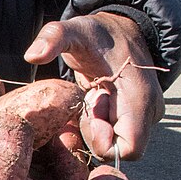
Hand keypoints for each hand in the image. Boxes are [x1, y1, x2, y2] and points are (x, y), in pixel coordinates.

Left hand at [23, 12, 163, 160]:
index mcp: (140, 99)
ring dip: (96, 127)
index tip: (89, 112)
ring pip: (114, 143)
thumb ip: (54, 38)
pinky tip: (94, 101)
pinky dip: (98, 124)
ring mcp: (144, 117)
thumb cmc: (98, 34)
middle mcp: (149, 113)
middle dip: (95, 132)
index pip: (128, 150)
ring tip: (92, 97)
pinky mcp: (135, 118)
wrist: (121, 30)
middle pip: (117, 150)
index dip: (102, 141)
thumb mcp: (74, 30)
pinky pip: (113, 136)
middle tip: (88, 101)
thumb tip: (31, 56)